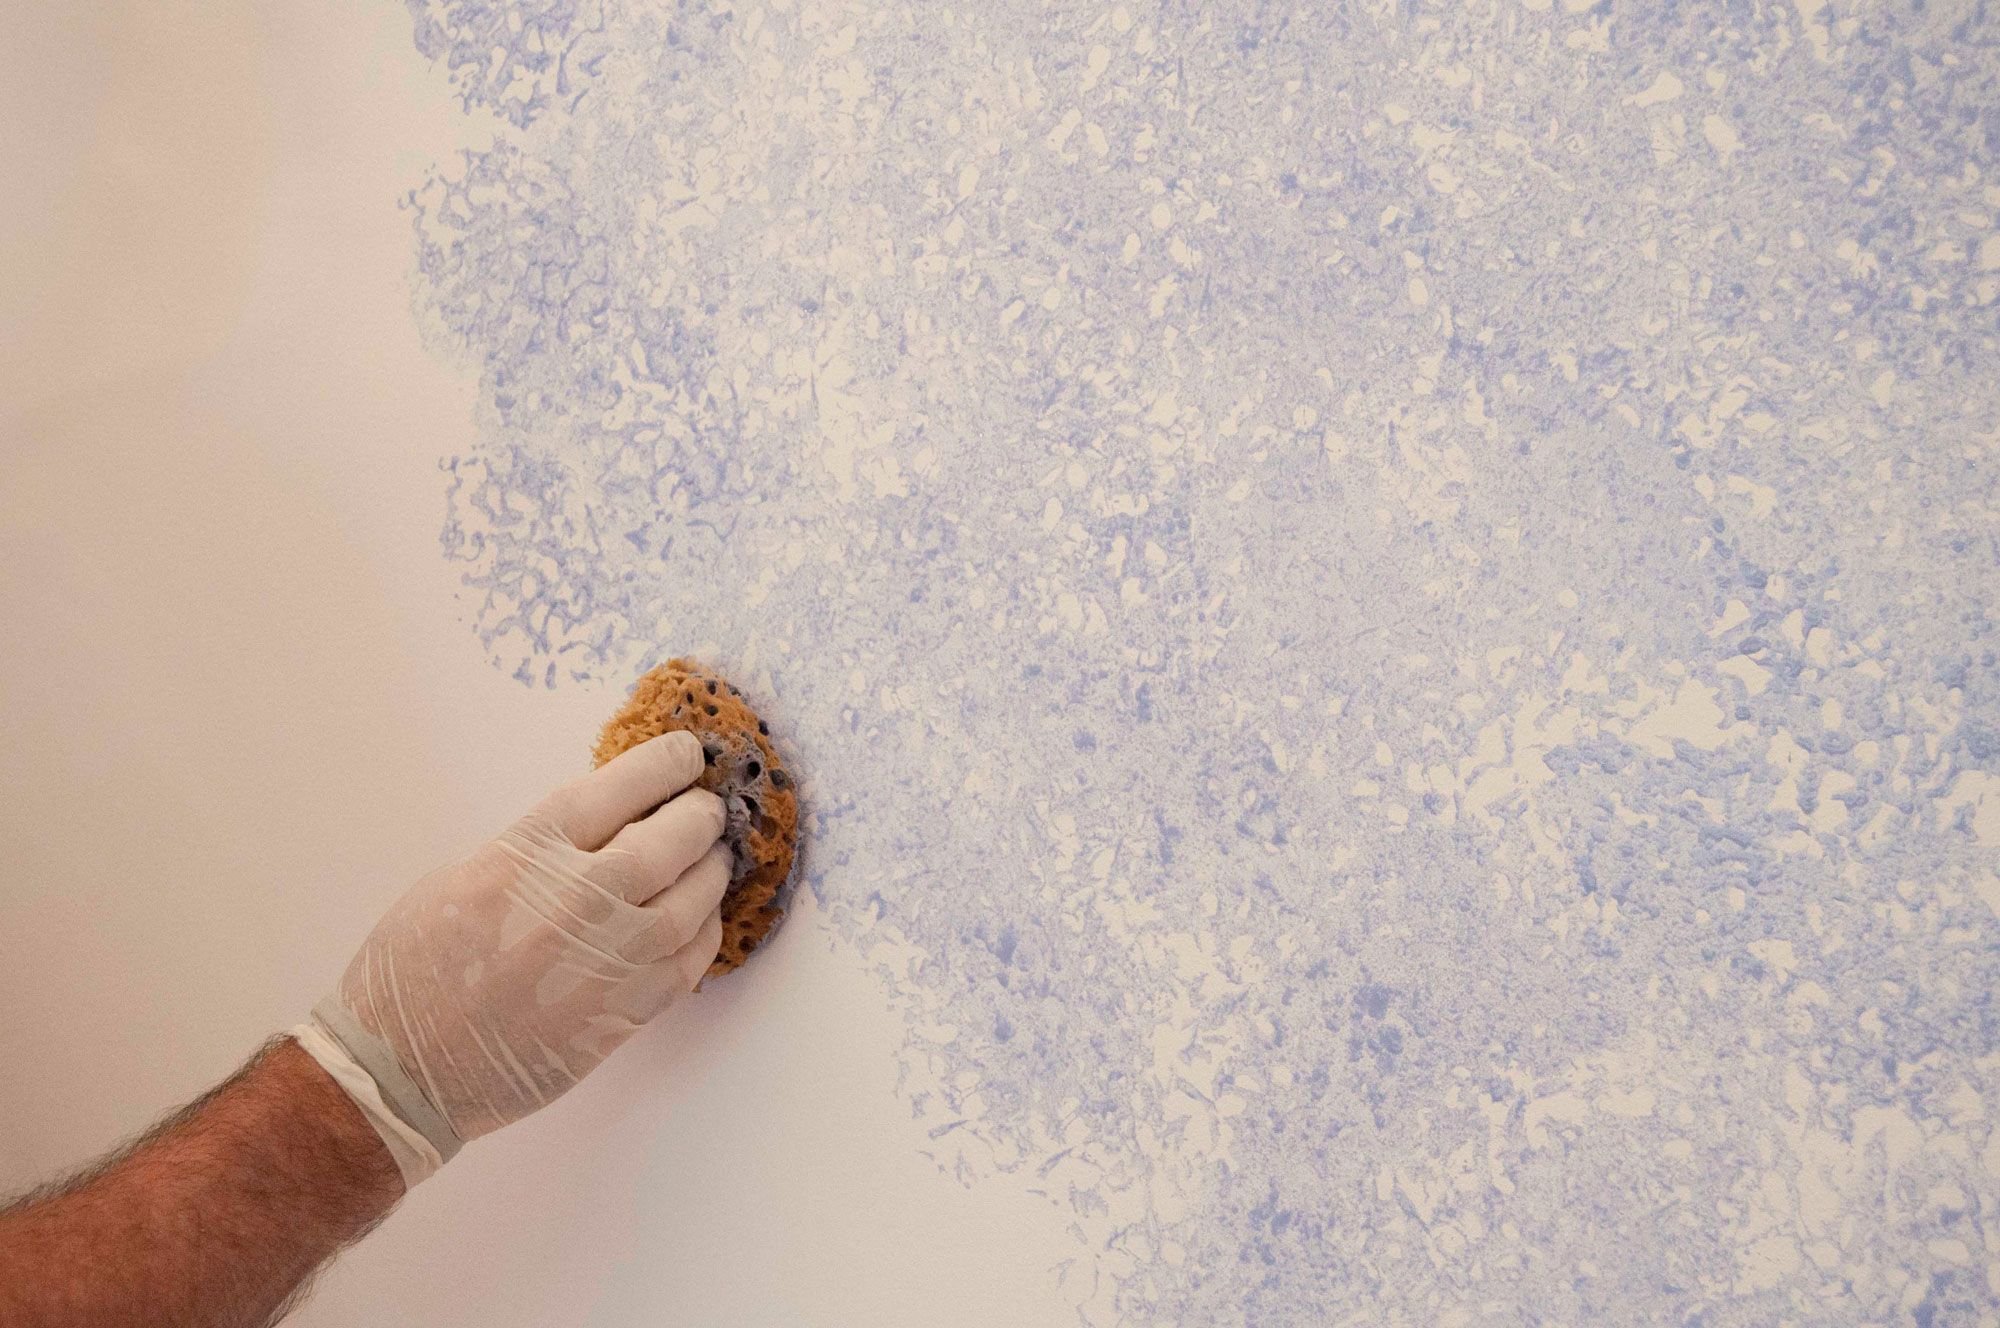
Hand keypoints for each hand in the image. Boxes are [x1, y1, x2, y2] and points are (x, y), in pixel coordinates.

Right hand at [297, 731, 729, 1181]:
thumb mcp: (464, 875)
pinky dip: (706, 929)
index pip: (618, 788)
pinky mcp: (623, 1012)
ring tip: (713, 856)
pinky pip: (690, 960)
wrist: (404, 1069)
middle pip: (671, 837)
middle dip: (699, 813)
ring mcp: (607, 957)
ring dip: (712, 869)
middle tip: (707, 807)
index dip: (663, 765)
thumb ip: (537, 848)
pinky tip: (701, 916)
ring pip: (693, 897)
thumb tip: (607, 826)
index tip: (687, 754)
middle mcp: (576, 898)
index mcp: (526, 853)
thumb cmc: (414, 968)